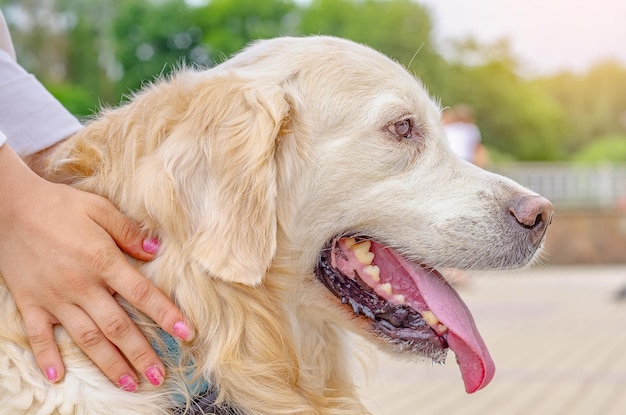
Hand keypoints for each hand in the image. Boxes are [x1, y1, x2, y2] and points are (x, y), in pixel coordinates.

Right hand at [0, 145, 190, 390]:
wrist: (8, 205)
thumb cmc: (59, 204)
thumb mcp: (100, 208)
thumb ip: (129, 232)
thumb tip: (156, 251)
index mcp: (103, 260)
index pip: (142, 294)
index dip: (166, 315)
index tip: (186, 334)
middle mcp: (81, 285)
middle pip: (117, 326)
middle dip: (140, 353)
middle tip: (158, 377)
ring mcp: (54, 297)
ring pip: (86, 337)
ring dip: (108, 363)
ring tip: (127, 384)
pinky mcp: (29, 301)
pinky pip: (38, 335)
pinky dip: (46, 356)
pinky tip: (57, 377)